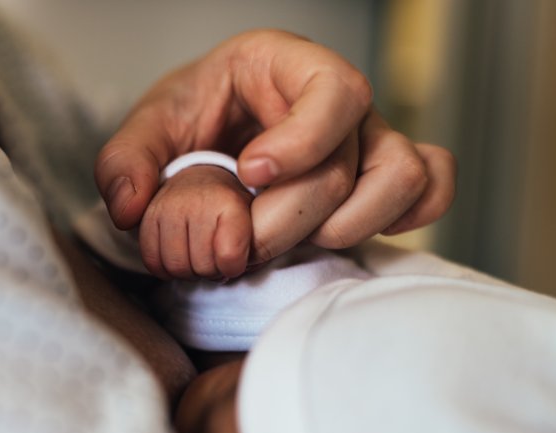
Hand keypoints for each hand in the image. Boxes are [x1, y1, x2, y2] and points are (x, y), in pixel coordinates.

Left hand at [95, 29, 454, 262]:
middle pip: (348, 161)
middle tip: (241, 246)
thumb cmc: (192, 118)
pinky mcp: (380, 173)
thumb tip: (133, 207)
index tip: (250, 173)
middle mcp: (334, 98)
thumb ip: (126, 162)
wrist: (213, 132)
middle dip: (291, 217)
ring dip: (351, 225)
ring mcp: (366, 136)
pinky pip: (429, 186)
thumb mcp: (148, 129)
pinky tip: (346, 233)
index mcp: (282, 63)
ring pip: (404, 175)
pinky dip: (405, 216)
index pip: (330, 90)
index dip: (301, 141)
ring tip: (295, 244)